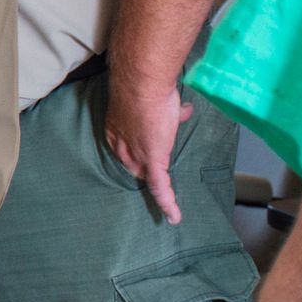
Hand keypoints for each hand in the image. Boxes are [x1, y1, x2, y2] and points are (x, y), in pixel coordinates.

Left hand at [104, 77, 192, 223]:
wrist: (143, 84)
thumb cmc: (149, 87)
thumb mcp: (158, 102)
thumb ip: (170, 112)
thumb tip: (183, 110)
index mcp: (118, 132)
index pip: (128, 151)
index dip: (137, 157)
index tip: (147, 162)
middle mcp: (121, 147)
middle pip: (134, 167)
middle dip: (146, 175)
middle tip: (160, 187)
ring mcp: (135, 155)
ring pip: (146, 180)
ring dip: (158, 193)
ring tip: (167, 209)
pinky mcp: (151, 161)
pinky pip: (159, 187)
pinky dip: (167, 203)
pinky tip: (173, 217)